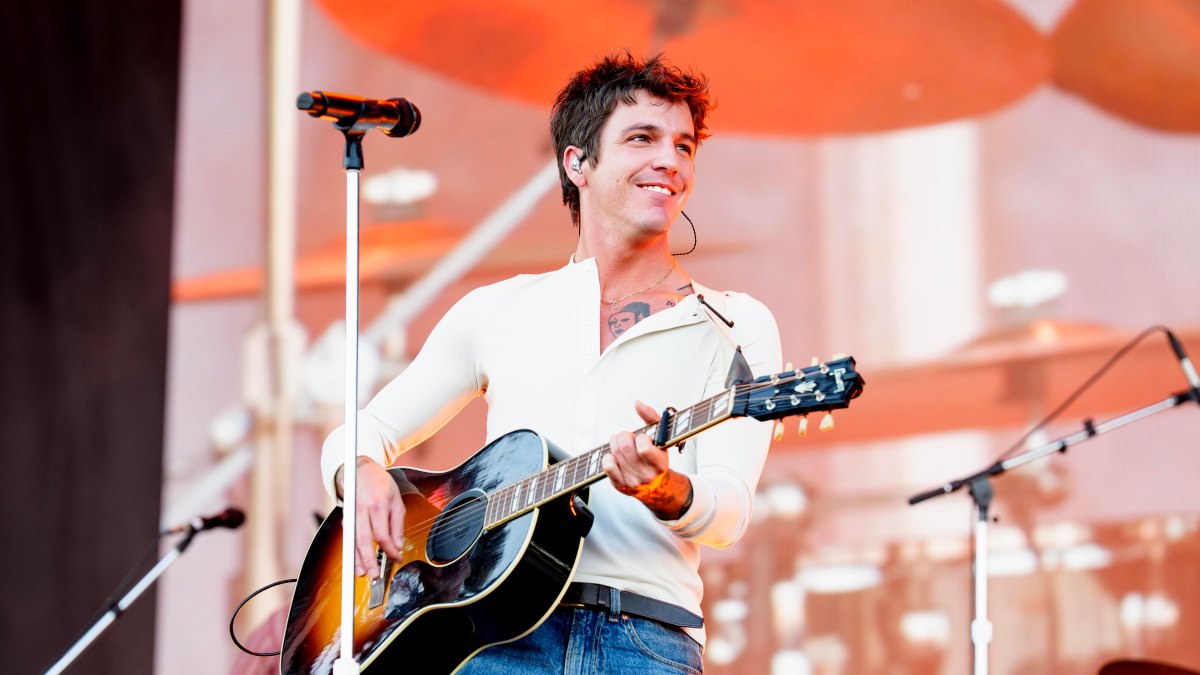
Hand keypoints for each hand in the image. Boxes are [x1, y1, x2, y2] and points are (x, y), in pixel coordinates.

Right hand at [336, 456, 405, 578]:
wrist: (359, 470)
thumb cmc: (380, 485)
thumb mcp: (396, 500)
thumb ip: (397, 525)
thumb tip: (397, 547)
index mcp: (378, 505)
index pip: (383, 534)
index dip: (390, 550)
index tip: (396, 559)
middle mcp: (362, 510)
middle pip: (364, 539)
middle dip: (369, 559)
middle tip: (374, 575)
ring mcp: (351, 514)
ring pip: (353, 541)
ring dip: (356, 559)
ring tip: (361, 574)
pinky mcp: (345, 518)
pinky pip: (348, 538)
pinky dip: (351, 551)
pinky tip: (355, 563)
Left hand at [602, 401, 693, 519]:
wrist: (657, 486)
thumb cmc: (657, 457)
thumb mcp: (661, 438)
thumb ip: (651, 417)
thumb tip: (637, 403)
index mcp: (660, 464)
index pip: (644, 448)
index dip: (640, 438)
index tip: (643, 438)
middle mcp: (647, 475)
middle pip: (624, 447)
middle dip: (624, 436)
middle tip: (627, 436)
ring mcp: (633, 482)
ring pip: (615, 454)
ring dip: (615, 443)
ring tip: (621, 444)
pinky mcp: (620, 486)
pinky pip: (607, 466)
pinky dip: (608, 456)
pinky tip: (614, 456)